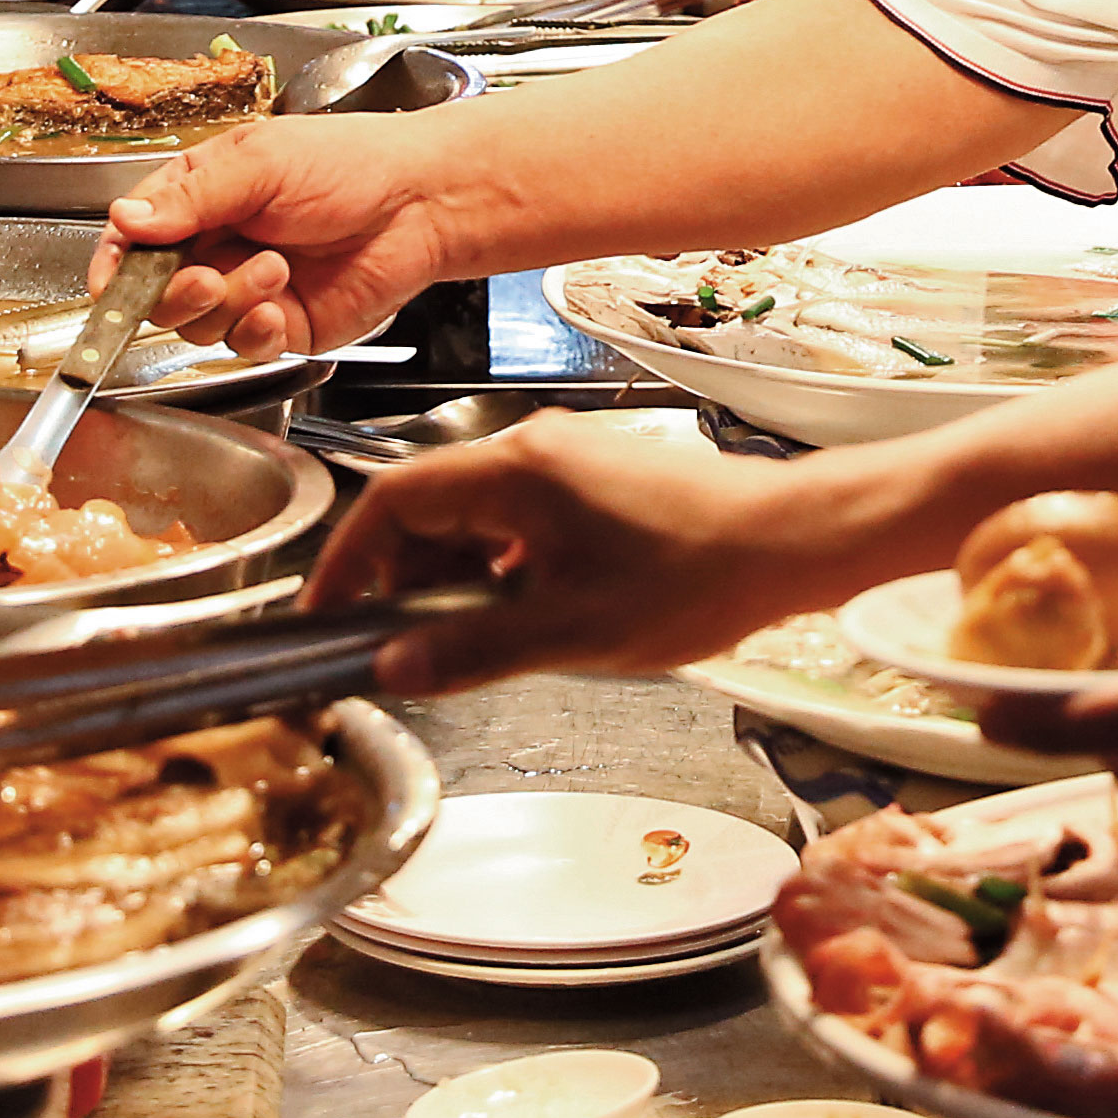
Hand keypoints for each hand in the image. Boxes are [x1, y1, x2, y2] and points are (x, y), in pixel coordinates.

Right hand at [104, 119, 471, 357]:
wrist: (422, 202)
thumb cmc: (351, 163)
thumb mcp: (261, 163)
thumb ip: (190, 198)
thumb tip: (126, 219)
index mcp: (199, 196)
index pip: (130, 240)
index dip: (114, 267)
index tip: (112, 285)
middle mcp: (216, 246)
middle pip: (154, 294)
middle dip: (174, 292)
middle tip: (205, 275)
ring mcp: (247, 290)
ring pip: (196, 326)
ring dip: (229, 301)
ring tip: (275, 267)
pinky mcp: (281, 326)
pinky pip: (242, 346)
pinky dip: (253, 330)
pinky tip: (279, 303)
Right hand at [307, 420, 878, 692]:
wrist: (792, 542)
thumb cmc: (697, 574)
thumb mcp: (573, 631)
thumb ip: (473, 649)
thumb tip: (394, 668)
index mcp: (516, 469)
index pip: (391, 499)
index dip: (346, 559)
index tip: (326, 611)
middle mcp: (534, 449)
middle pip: (428, 505)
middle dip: (401, 575)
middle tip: (399, 642)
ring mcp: (567, 461)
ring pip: (473, 515)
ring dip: (452, 575)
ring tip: (463, 640)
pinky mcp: (594, 481)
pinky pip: (516, 518)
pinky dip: (497, 566)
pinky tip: (520, 617)